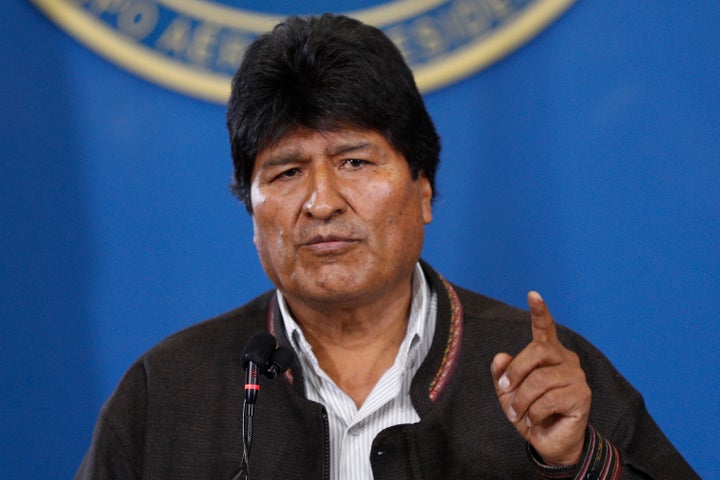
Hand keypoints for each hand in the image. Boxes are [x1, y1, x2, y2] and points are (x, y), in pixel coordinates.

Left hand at [491, 291, 590, 465]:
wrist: (549, 442)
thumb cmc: (529, 412)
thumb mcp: (508, 393)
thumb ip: (502, 374)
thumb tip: (501, 356)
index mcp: (548, 353)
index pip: (545, 328)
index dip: (539, 311)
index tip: (533, 294)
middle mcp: (566, 359)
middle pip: (537, 351)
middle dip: (515, 372)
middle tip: (505, 391)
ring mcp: (576, 376)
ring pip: (540, 379)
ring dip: (521, 400)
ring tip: (517, 414)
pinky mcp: (582, 395)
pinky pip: (548, 399)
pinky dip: (534, 412)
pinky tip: (534, 420)